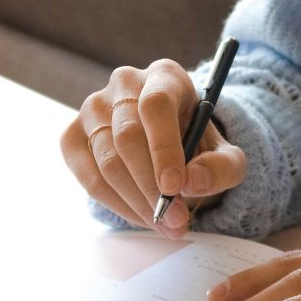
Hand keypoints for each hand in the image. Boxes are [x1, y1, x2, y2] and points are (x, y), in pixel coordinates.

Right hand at [60, 59, 246, 236]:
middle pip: (127, 136)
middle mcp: (124, 84)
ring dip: (137, 202)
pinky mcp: (73, 137)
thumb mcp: (226, 157)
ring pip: (108, 162)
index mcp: (164, 76)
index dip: (163, 148)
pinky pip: (89, 178)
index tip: (175, 187)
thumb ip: (221, 168)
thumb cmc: (198, 146)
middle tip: (176, 220)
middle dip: (151, 187)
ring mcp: (93, 108)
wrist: (171, 148)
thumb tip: (192, 183)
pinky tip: (141, 217)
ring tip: (166, 225)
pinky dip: (117, 205)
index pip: (155, 105)